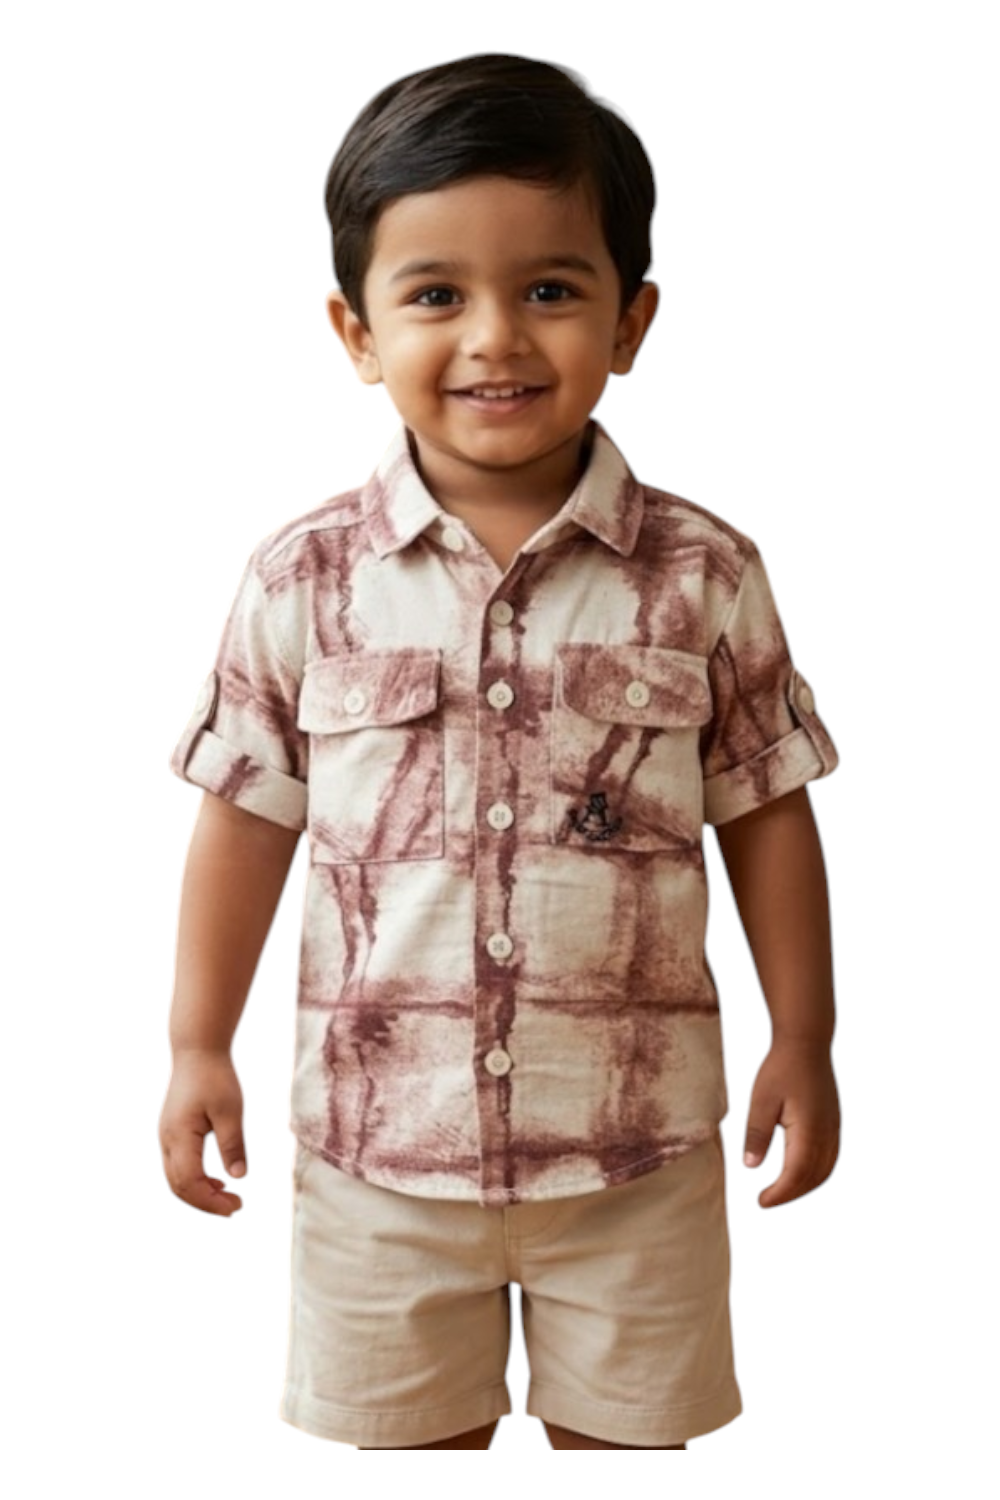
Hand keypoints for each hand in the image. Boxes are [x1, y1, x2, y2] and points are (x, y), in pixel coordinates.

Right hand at [159, 1049, 247, 1215]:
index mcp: (179, 1137)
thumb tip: (238, 1177)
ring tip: (228, 1198)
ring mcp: (166, 1137)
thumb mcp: (230, 1110)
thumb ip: (232, 1144)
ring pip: (176, 1179)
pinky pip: (178, 1166)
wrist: (197, 1052)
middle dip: (206, 1203)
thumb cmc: (215, 1077)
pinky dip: (195, 1180)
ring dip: (199, 1193)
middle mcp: (167, 1141)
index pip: (190, 1182)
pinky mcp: (172, 1133)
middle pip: (179, 1186)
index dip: (211, 1201)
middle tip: (235, 1207)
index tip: (236, 1206)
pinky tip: (217, 1181)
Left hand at [743, 1040, 839, 1207]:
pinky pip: (830, 1157)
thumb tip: (751, 1167)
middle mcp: (826, 1133)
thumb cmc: (780, 1068)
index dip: (780, 1193)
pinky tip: (799, 1172)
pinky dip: (816, 1172)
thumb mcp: (761, 1100)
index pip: (795, 1174)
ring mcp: (833, 1128)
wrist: (806, 1042)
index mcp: (809, 1130)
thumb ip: (757, 1134)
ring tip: (781, 1190)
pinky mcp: (833, 1122)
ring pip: (825, 1169)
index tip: (761, 1202)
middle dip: (791, 1194)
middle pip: (813, 1177)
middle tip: (767, 1199)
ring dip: (805, 1186)